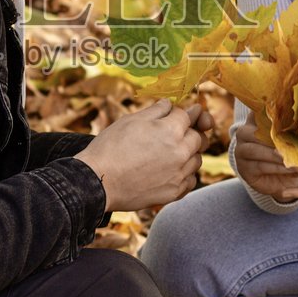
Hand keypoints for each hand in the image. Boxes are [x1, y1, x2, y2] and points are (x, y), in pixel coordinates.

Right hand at [76, 99, 205, 211]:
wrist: (98, 181)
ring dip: (188, 153)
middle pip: (198, 137)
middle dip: (189, 132)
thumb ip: (156, 110)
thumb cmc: (111, 147)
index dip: (183, 113)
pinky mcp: (174, 192)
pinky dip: (185, 174)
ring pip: (197, 159)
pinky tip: (170, 171)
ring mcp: (179, 174)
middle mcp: (181, 152)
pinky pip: (190, 180)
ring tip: (170, 153)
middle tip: (175, 133)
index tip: (180, 114)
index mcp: (171, 130)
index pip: (189, 115)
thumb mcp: (131, 120)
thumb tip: (170, 104)